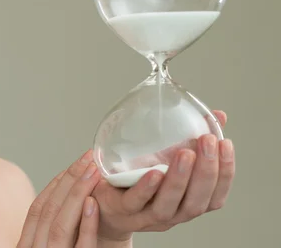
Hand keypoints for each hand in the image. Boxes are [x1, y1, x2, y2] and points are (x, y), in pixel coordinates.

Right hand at [17, 150, 101, 246]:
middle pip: (48, 211)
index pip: (37, 210)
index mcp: (27, 247)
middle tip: (87, 159)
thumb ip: (46, 234)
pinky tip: (93, 204)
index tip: (73, 166)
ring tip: (93, 172)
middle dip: (69, 180)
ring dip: (77, 194)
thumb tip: (63, 202)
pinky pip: (81, 247)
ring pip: (60, 225)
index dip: (55, 185)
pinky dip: (86, 225)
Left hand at [91, 110, 234, 241]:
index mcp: (187, 203)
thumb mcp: (166, 157)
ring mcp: (146, 215)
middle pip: (196, 201)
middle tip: (208, 141)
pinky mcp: (122, 208)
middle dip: (206, 171)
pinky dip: (147, 188)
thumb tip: (217, 115)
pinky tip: (155, 172)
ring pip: (168, 205)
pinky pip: (136, 201)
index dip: (225, 172)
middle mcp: (172, 214)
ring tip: (186, 153)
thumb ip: (190, 140)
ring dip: (180, 179)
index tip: (225, 143)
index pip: (215, 196)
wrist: (103, 200)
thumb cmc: (138, 178)